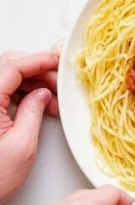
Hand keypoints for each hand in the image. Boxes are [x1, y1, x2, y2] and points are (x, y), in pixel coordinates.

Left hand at [0, 49, 60, 202]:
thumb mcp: (23, 145)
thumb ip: (34, 112)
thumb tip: (42, 94)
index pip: (13, 67)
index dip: (39, 60)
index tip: (58, 61)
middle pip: (8, 67)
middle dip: (36, 70)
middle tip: (57, 84)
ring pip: (5, 78)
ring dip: (30, 83)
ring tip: (49, 101)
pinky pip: (0, 92)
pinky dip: (19, 93)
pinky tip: (34, 105)